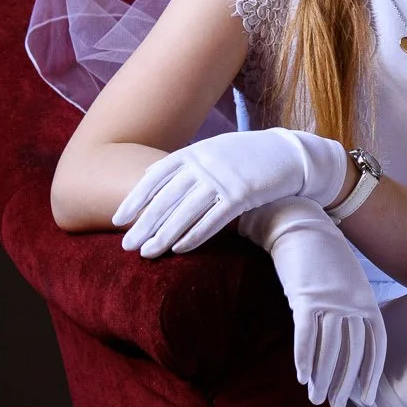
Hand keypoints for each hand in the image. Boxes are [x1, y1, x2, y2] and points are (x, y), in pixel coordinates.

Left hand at [113, 127, 350, 255]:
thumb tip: (152, 179)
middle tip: (126, 245)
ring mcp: (221, 179)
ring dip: (163, 235)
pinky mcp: (241, 195)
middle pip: (165, 199)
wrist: (288, 153)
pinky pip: (211, 220)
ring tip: (147, 253)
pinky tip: (179, 249)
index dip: (135, 200)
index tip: (118, 219)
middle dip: (143, 224)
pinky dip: (193, 235)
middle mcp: (203, 164)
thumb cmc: (247, 156)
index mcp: (193, 153)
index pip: (154, 178)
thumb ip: (186, 165)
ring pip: (184, 212)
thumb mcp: (213, 152)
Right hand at [240, 199, 384, 406]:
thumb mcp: (348, 281)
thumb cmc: (324, 255)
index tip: (366, 397)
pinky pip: (306, 336)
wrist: (302, 224)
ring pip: (330, 349)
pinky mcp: (305, 299)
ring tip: (317, 398)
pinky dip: (304, 358)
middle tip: (339, 405)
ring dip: (323, 377)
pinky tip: (301, 377)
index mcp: (366, 300)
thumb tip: (348, 338)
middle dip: (346, 382)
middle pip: (352, 352)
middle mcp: (352, 303)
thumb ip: (352, 307)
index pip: (375, 345)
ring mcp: (329, 302)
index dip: (371, 373)